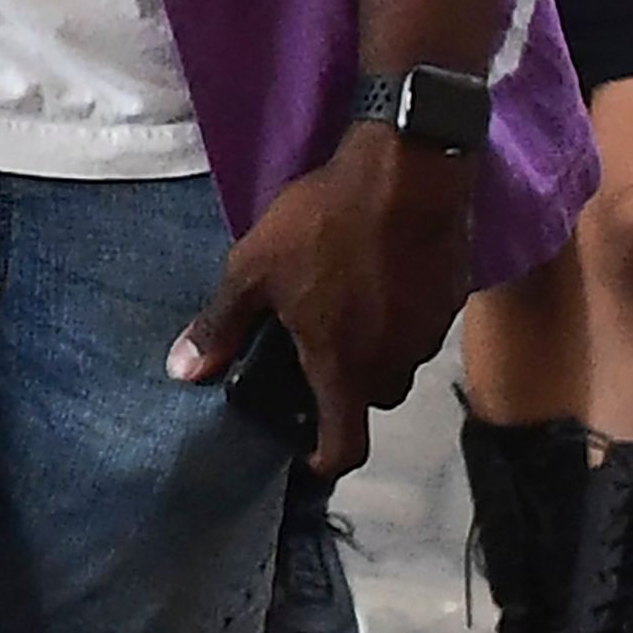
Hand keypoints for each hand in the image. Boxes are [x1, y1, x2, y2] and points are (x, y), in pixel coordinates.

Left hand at [169, 125, 474, 478]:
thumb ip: (222, 325)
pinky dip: (396, 313)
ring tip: (341, 301)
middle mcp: (394, 365)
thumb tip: (183, 372)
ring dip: (370, 345)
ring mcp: (428, 333)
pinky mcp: (449, 299)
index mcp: (346, 370)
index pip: (345, 449)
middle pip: (368, 399)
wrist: (408, 171)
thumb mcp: (255, 269)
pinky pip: (417, 324)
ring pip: (394, 359)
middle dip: (341, 386)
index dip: (322, 461)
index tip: (303, 453)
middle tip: (310, 348)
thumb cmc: (326, 224)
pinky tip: (375, 275)